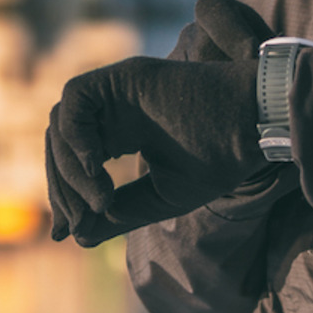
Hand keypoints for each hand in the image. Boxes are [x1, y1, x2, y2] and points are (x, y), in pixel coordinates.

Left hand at [44, 0, 278, 245]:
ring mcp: (116, 89)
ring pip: (62, 123)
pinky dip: (75, 134)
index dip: (64, 195)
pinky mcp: (124, 75)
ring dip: (71, 168)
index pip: (74, 161)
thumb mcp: (161, 196)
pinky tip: (98, 167)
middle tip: (76, 223)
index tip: (67, 232)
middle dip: (62, 187)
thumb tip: (78, 237)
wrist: (252, 127)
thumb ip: (120, 212)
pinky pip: (75, 98)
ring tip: (100, 200)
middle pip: (60, 144)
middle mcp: (112, 109)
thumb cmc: (218, 160)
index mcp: (120, 132)